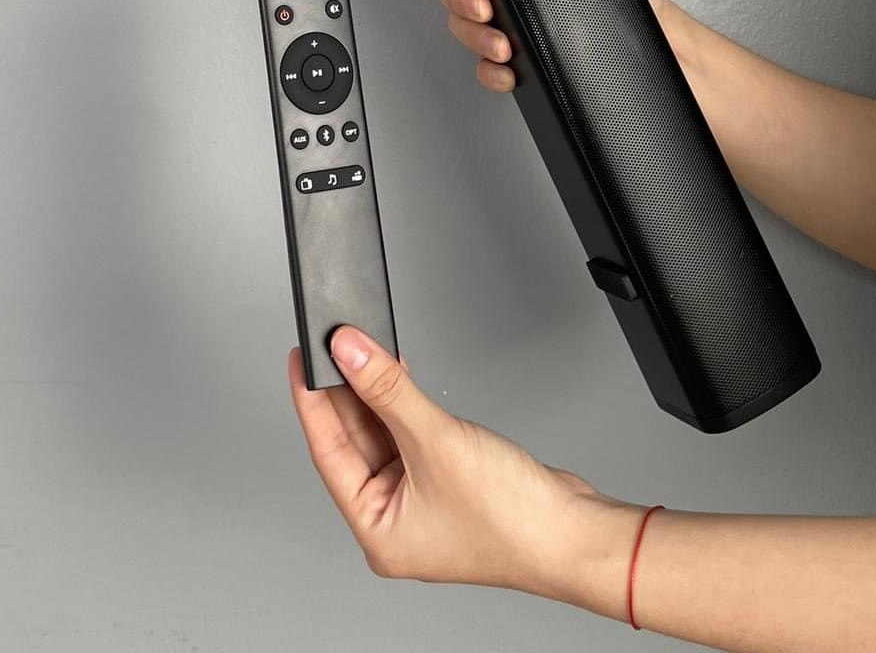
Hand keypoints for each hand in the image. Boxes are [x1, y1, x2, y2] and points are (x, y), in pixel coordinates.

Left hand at [289, 326, 639, 608]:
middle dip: (345, 390)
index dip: (311, 401)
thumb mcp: (435, 441)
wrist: (575, 533)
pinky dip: (403, 404)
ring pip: (382, 434)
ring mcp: (422, 502)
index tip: (301, 357)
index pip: (328, 453)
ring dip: (376, 392)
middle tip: (334, 341)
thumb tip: (347, 351)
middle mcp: (395, 520)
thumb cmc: (513, 520)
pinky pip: (409, 434)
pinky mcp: (446, 482)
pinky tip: (396, 372)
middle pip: (354, 441)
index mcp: (377, 532)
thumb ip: (386, 390)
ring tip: (363, 347)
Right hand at [435, 0, 667, 91]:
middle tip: (487, 13)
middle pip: (457, 0)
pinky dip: (493, 75)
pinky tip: (513, 73)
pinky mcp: (527, 65)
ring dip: (476, 43)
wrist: (662, 46)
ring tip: (505, 48)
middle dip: (461, 9)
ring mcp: (515, 32)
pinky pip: (489, 73)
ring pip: (467, 36)